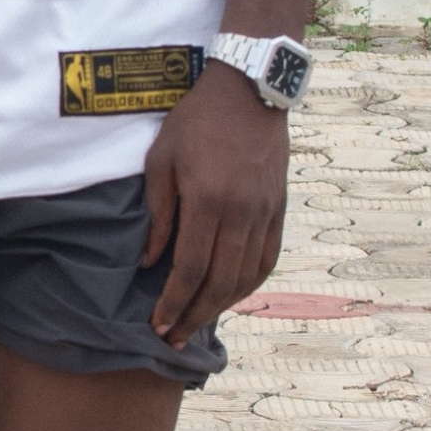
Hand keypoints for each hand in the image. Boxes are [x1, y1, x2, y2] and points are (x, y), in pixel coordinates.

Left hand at [141, 64, 286, 345]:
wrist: (249, 92)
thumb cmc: (195, 122)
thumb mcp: (162, 160)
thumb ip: (158, 214)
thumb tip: (150, 262)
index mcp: (210, 201)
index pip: (192, 268)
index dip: (174, 302)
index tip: (158, 325)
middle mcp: (243, 212)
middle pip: (221, 281)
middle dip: (195, 315)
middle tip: (173, 338)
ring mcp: (266, 212)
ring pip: (248, 275)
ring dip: (222, 306)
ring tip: (197, 322)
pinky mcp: (280, 208)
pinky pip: (267, 258)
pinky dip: (249, 284)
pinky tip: (230, 296)